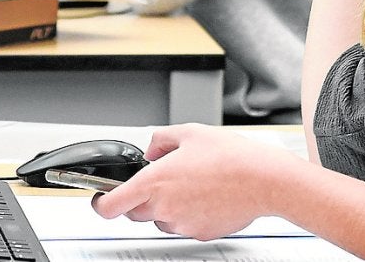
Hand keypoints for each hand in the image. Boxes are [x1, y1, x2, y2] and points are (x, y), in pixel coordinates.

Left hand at [92, 124, 291, 240]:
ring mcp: (182, 224)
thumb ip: (161, 140)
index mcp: (154, 182)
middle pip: (134, 213)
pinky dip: (187, 212)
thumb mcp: (189, 133)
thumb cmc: (231, 156)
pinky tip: (203, 194)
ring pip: (160, 219)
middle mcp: (164, 207)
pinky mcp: (200, 233)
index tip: (100, 198)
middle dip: (138, 199)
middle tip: (155, 182)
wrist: (264, 179)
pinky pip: (183, 224)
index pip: (111, 205)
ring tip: (189, 184)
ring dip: (165, 205)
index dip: (100, 203)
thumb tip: (152, 149)